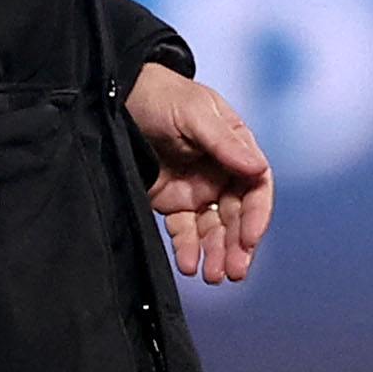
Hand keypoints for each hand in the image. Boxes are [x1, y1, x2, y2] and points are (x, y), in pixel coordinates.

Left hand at [123, 61, 271, 283]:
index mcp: (235, 148)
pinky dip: (188, 250)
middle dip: (238, 244)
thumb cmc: (162, 95)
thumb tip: (258, 168)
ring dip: (217, 253)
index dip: (256, 214)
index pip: (256, 186)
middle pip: (237, 215)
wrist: (115, 98)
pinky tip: (189, 265)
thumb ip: (224, 142)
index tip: (250, 238)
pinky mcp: (171, 202)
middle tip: (234, 269)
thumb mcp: (194, 113)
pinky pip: (184, 231)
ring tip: (213, 276)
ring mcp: (197, 189)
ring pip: (214, 229)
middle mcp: (221, 172)